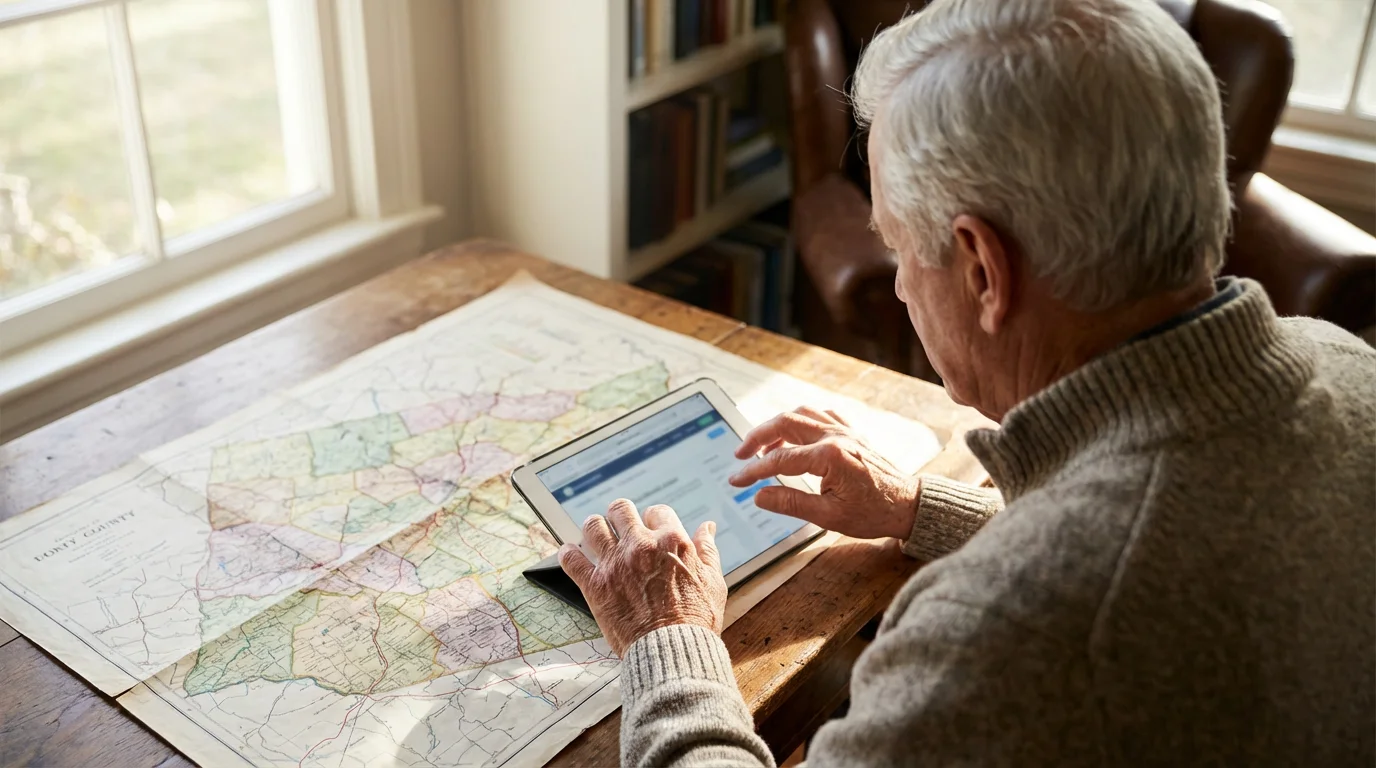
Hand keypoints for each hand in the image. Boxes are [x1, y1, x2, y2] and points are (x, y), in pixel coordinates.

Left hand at [558, 499, 726, 655]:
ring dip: (595, 528)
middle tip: (620, 526)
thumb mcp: (713, 581)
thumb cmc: (696, 619)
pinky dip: (569, 554)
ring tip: (597, 535)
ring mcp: (615, 564)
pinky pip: (571, 559)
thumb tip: (707, 527)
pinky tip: (571, 553)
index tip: (650, 527)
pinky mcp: (595, 585)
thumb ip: (708, 549)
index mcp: (672, 541)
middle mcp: (641, 546)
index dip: (654, 518)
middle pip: (621, 510)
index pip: (657, 512)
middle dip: (620, 515)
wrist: (672, 650)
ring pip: (593, 526)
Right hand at [730, 406, 919, 540]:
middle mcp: (836, 436)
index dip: (753, 470)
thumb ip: (791, 503)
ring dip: (777, 426)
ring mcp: (844, 430)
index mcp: (830, 456)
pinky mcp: (851, 432)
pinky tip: (793, 435)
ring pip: (801, 414)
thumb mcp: (828, 516)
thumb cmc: (873, 513)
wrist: (907, 505)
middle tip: (740, 454)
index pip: (779, 459)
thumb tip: (759, 496)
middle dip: (757, 437)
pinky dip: (801, 420)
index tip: (736, 481)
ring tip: (761, 445)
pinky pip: (821, 414)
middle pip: (785, 423)